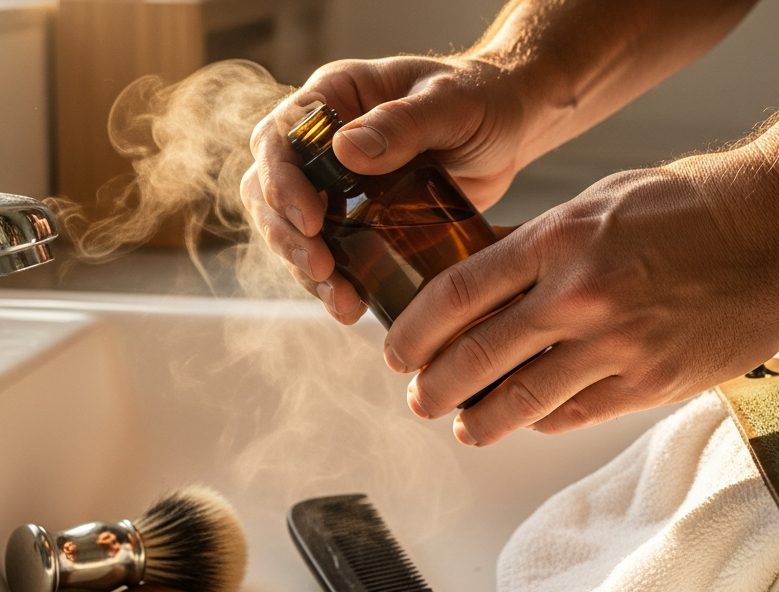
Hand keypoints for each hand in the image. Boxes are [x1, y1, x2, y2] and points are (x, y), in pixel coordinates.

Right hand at [241, 55, 534, 322]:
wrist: (509, 128)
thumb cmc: (482, 100)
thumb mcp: (450, 105)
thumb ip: (403, 123)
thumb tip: (345, 150)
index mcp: (333, 97)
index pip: (277, 139)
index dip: (280, 182)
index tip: (310, 221)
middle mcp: (322, 140)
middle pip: (269, 191)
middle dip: (286, 236)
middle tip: (321, 270)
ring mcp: (336, 182)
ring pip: (292, 230)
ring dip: (307, 270)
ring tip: (343, 302)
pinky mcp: (358, 219)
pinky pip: (330, 252)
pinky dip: (336, 282)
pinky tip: (356, 306)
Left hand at [385, 150, 778, 445]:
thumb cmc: (696, 203)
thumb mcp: (603, 200)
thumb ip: (542, 242)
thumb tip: (486, 277)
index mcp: (559, 237)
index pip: (458, 293)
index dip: (415, 330)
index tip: (398, 350)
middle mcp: (579, 293)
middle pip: (478, 355)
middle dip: (436, 385)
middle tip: (420, 398)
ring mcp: (617, 343)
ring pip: (524, 400)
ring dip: (481, 420)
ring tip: (464, 428)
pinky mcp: (653, 381)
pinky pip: (578, 413)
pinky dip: (545, 420)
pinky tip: (530, 421)